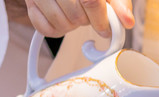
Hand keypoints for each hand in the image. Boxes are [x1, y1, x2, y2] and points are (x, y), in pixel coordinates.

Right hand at [9, 0, 135, 38]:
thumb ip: (119, 3)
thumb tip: (128, 22)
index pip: (90, 1)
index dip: (100, 19)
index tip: (105, 29)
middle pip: (75, 15)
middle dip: (87, 22)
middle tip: (89, 17)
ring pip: (60, 23)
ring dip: (72, 27)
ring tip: (75, 16)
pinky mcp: (30, 3)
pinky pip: (44, 28)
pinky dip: (57, 30)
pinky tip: (63, 19)